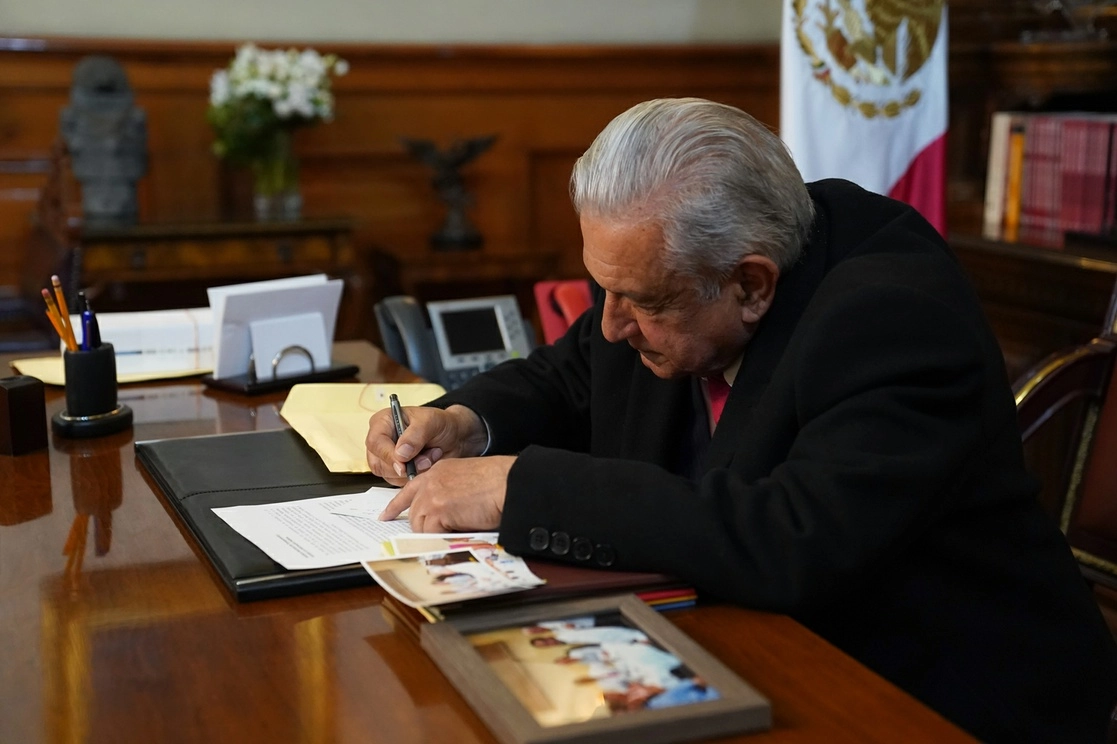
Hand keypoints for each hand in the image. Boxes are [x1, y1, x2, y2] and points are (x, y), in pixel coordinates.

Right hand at [366, 404, 488, 485]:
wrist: (455, 438)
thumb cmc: (441, 424)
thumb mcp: (431, 422)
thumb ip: (415, 435)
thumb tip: (400, 453)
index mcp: (383, 422)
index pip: (376, 442)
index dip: (388, 455)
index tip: (404, 464)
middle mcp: (381, 440)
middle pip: (378, 463)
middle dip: (404, 466)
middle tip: (426, 458)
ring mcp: (387, 457)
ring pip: (389, 475)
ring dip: (414, 471)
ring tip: (430, 456)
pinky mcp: (396, 472)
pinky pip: (399, 482)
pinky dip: (416, 476)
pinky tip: (428, 463)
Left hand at [379, 455, 515, 532]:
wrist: (509, 483)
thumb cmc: (500, 484)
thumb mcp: (470, 481)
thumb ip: (452, 493)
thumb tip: (447, 515)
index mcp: (440, 471)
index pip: (410, 489)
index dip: (397, 505)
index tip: (386, 515)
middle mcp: (432, 481)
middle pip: (414, 512)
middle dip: (423, 527)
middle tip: (433, 535)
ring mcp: (432, 495)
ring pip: (421, 525)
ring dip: (436, 533)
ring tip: (456, 532)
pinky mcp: (437, 510)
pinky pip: (431, 534)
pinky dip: (442, 539)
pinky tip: (458, 534)